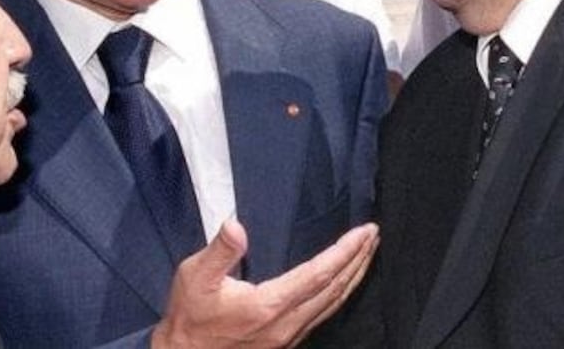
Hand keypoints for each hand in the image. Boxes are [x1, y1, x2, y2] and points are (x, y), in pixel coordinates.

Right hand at [151, 219, 378, 348]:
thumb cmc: (189, 316)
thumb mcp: (195, 277)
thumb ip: (220, 250)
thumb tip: (236, 225)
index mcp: (268, 306)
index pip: (318, 275)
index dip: (345, 252)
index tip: (364, 232)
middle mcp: (285, 324)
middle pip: (335, 290)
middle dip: (358, 260)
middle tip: (374, 235)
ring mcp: (288, 336)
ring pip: (333, 305)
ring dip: (354, 276)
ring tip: (367, 252)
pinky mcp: (286, 341)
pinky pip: (323, 314)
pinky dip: (340, 293)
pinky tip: (343, 282)